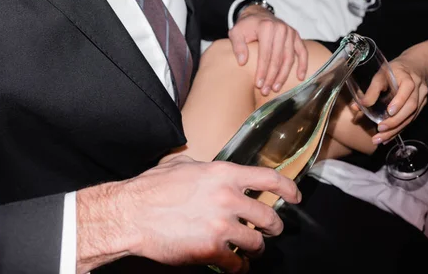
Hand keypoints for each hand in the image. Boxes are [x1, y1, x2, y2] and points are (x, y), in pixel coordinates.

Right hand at [77, 156, 300, 273]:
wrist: (131, 215)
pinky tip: (235, 267)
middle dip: (273, 227)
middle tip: (270, 230)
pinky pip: (237, 263)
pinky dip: (239, 268)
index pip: (270, 179)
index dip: (289, 189)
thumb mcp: (180, 164)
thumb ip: (202, 166)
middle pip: (269, 216)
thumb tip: (207, 169)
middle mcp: (229, 197)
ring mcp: (222, 224)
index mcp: (224, 174)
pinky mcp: (212, 249)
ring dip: (256, 248)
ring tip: (250, 250)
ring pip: (257, 242)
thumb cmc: (151, 188)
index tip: (296, 197)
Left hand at [229, 5, 307, 95]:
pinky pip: (302, 52)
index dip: (262, 71)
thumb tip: (242, 62)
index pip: (265, 54)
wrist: (258, 14)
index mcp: (266, 27)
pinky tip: (300, 77)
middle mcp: (281, 28)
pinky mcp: (296, 36)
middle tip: (266, 90)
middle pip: (278, 58)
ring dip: (283, 75)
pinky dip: (302, 65)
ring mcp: (290, 32)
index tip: (258, 84)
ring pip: (289, 58)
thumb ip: (238, 46)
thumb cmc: (246, 26)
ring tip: (276, 88)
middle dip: (272, 77)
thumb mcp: (236, 32)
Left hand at [356, 53, 427, 144]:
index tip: (389, 111)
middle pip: (411, 106)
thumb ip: (371, 90)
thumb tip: (357, 106)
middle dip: (395, 120)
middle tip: (380, 129)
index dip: (399, 100)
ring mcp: (422, 98)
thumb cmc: (395, 70)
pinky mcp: (421, 106)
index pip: (407, 88)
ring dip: (396, 129)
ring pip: (412, 116)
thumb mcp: (382, 74)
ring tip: (381, 139)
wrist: (416, 66)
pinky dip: (399, 129)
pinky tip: (388, 137)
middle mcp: (418, 88)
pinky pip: (411, 120)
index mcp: (408, 76)